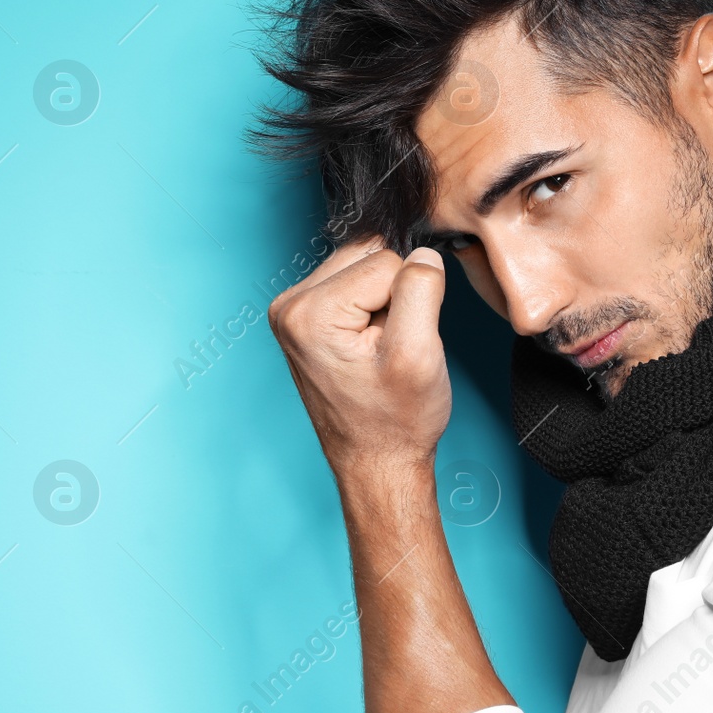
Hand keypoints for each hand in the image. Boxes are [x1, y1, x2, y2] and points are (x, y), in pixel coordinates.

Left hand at [267, 235, 450, 494]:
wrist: (376, 460)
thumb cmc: (394, 421)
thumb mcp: (418, 354)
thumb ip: (421, 290)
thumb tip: (423, 253)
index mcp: (308, 312)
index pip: (385, 260)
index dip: (409, 298)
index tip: (398, 342)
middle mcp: (290, 305)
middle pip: (368, 255)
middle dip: (392, 295)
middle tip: (389, 345)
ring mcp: (292, 310)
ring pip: (363, 265)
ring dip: (383, 300)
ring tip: (379, 347)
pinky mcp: (303, 316)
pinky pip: (353, 283)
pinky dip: (372, 307)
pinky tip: (369, 345)